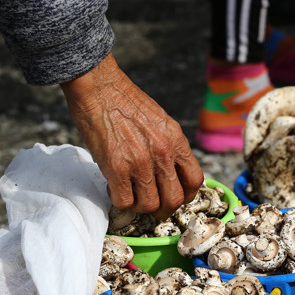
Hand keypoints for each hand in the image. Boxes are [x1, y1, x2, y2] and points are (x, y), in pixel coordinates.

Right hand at [60, 53, 203, 219]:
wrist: (99, 87)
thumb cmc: (126, 101)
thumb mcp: (160, 122)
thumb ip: (169, 147)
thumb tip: (170, 171)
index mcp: (176, 140)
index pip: (196, 180)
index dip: (186, 194)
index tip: (174, 194)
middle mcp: (162, 154)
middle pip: (174, 199)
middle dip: (164, 207)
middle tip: (151, 202)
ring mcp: (140, 163)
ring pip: (150, 205)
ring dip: (140, 205)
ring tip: (130, 193)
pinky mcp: (116, 169)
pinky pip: (124, 201)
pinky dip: (119, 201)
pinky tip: (114, 187)